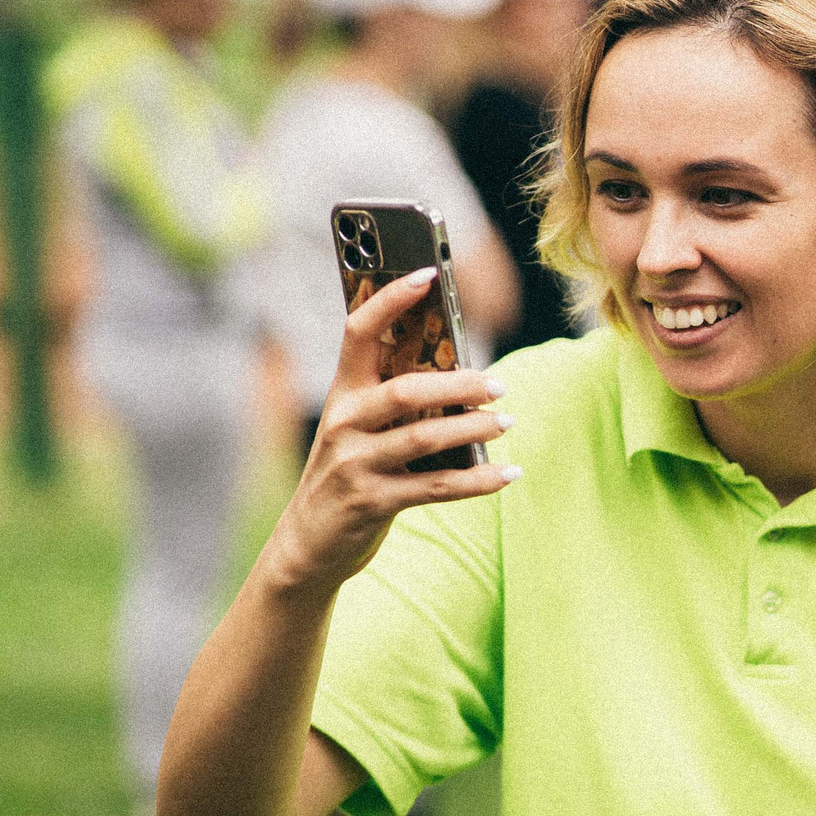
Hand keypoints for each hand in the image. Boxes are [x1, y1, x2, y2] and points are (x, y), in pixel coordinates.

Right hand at [262, 267, 517, 595]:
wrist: (307, 544)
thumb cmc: (349, 472)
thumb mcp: (360, 428)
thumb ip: (396, 399)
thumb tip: (465, 373)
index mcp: (343, 392)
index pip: (359, 331)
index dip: (390, 299)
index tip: (426, 272)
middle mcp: (344, 422)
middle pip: (404, 390)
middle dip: (457, 384)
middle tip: (498, 384)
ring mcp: (355, 463)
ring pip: (423, 438)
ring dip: (472, 430)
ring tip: (506, 422)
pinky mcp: (371, 502)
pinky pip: (435, 488)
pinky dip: (478, 481)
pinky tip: (508, 474)